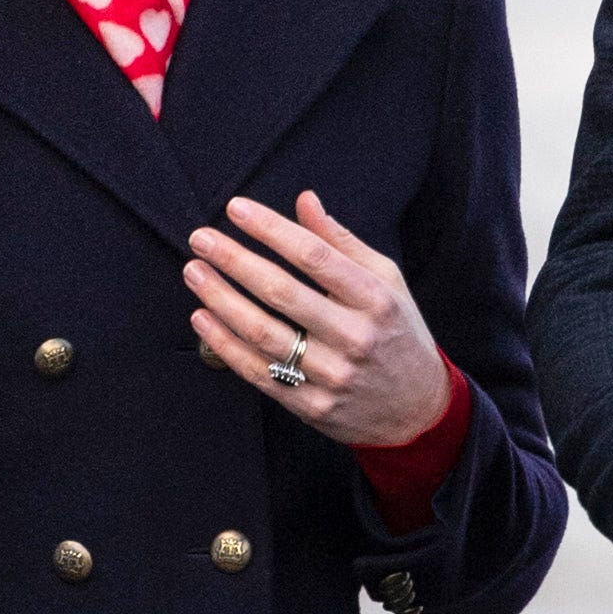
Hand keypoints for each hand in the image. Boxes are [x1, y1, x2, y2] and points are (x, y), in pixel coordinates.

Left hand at [186, 191, 450, 448]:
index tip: (237, 209)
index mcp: (376, 299)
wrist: (418, 412)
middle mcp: (355, 337)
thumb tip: (305, 201)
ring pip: (263, 333)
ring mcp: (332, 375)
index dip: (271, 229)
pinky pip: (258, 372)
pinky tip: (202, 319)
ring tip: (194, 272)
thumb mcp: (388, 283)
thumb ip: (343, 243)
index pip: (314, 256)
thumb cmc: (398, 335)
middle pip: (282, 292)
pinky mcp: (312, 405)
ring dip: (220, 299)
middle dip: (234, 260)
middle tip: (201, 239)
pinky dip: (224, 344)